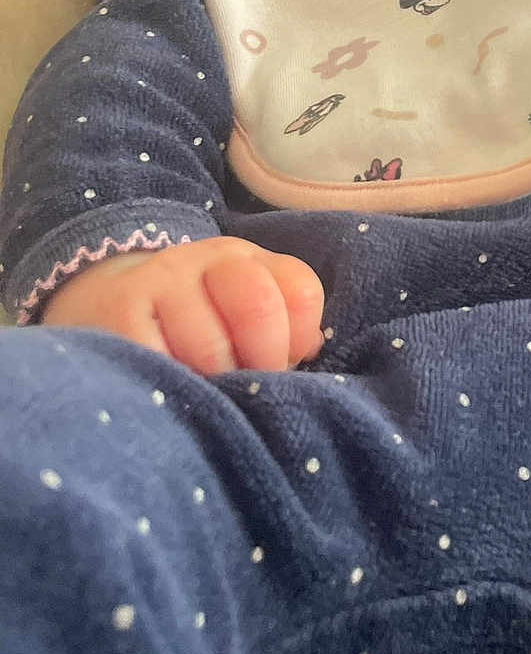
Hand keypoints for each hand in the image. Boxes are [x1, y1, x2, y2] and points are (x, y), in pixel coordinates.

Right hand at [42, 237, 325, 377]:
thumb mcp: (237, 313)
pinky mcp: (119, 313)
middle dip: (263, 361)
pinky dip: (175, 387)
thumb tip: (308, 353)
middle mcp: (207, 260)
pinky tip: (170, 390)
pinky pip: (161, 363)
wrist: (100, 302)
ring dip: (216, 385)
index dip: (299, 338)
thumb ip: (281, 331)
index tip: (286, 363)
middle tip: (246, 387)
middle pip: (259, 306)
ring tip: (205, 392)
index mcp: (247, 261)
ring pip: (210, 347)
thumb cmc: (189, 322)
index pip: (300, 290)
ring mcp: (160, 281)